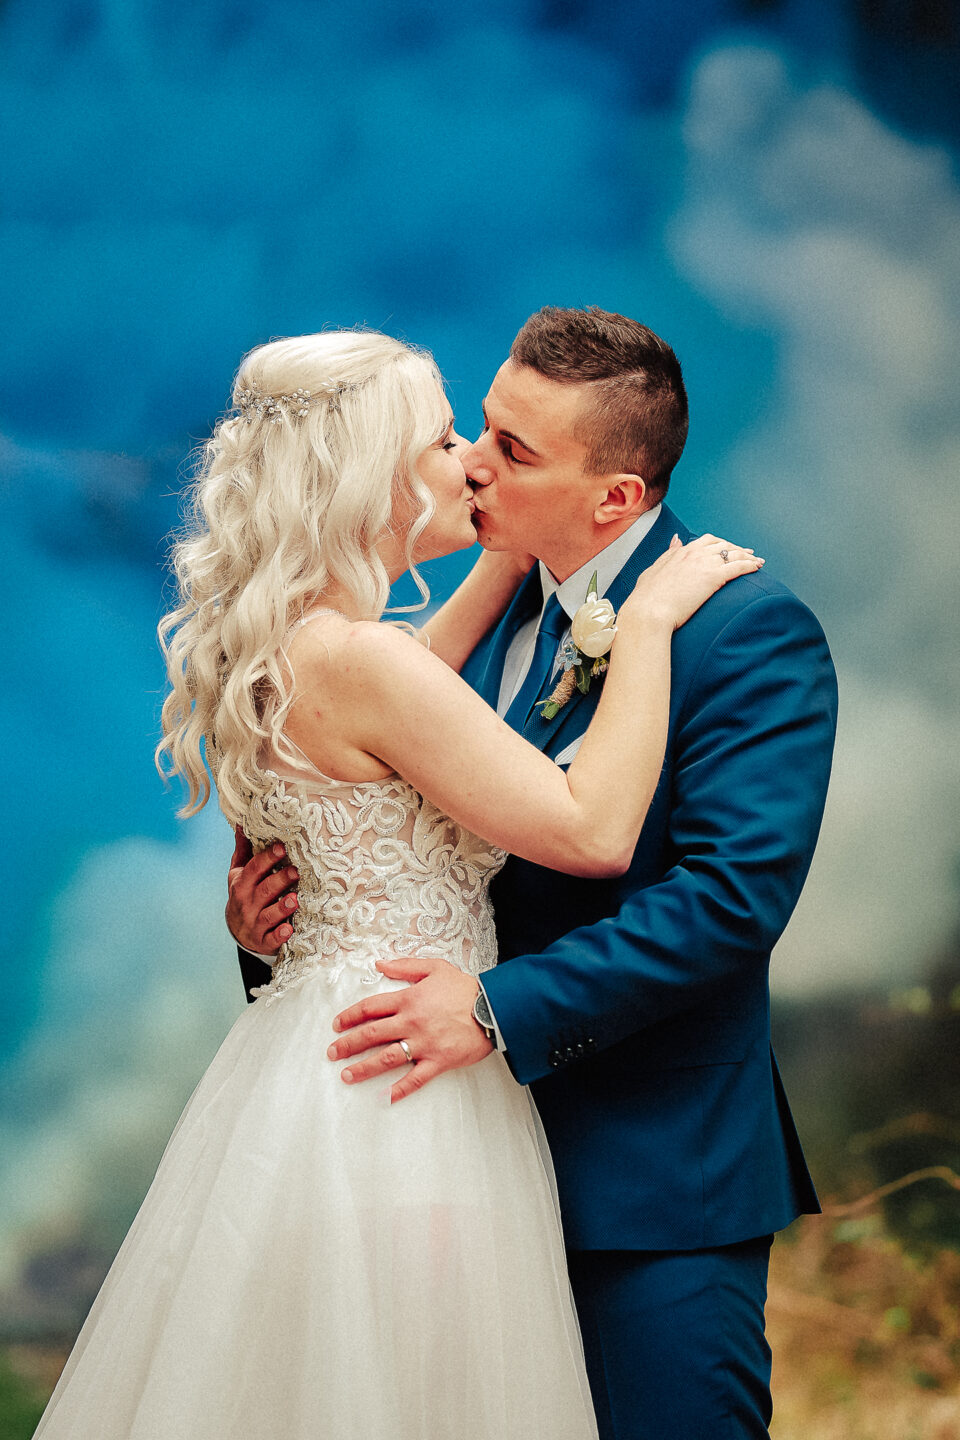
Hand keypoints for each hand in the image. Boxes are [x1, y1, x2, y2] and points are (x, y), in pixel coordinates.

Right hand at [225, 827, 299, 953]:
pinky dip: (279, 936)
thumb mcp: (239, 872)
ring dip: (281, 908)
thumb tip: (243, 822)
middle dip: (279, 881)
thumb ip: (244, 849)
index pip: (253, 869)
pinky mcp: (263, 941)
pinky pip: (271, 939)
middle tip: (296, 871)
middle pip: (263, 891)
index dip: (266, 858)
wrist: (238, 931)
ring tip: (295, 899)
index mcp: (241, 884)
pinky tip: (289, 930)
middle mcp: (246, 904)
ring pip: (267, 915)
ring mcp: (254, 924)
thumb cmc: (245, 894)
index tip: (281, 847)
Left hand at [327, 955, 492, 1101]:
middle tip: (332, 1052)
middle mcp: (412, 1022)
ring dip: (364, 1068)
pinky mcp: (438, 1061)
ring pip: (387, 1058)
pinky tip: (385, 1098)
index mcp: (409, 999)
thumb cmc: (465, 989)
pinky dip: (400, 1090)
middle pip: (372, 1034)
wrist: (494, 1008)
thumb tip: (379, 965)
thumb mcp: (435, 968)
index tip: (336, 1024)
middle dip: (348, 1044)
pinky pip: (416, 1079)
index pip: (371, 1008)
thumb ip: (405, 966)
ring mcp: (424, 1044)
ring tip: (347, 1075)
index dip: (350, 1016)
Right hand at [621, 533, 762, 631]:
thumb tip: (676, 540)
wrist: (649, 611)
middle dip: (737, 548)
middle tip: (748, 554)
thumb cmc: (646, 597)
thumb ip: (668, 554)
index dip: (720, 545)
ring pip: (733, 554)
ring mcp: (704, 564)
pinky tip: (757, 568)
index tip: (727, 550)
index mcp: (680, 552)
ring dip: (747, 556)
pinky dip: (749, 565)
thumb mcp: (654, 569)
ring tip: (758, 561)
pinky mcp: (713, 577)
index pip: (706, 542)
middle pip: (723, 545)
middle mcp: (694, 553)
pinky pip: (737, 567)